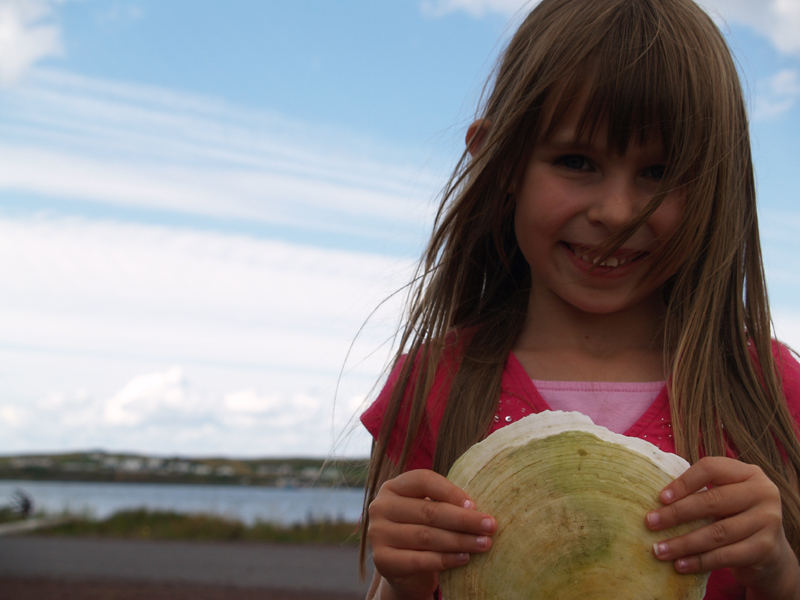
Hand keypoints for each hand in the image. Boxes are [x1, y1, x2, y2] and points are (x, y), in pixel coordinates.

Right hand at [368, 469, 496, 599]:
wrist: (404, 569)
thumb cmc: (423, 530)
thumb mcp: (428, 510)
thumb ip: (445, 503)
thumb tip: (477, 509)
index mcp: (392, 486)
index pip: (423, 480)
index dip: (451, 491)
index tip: (476, 505)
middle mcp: (380, 507)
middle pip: (428, 510)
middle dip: (464, 519)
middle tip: (490, 526)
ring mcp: (378, 534)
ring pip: (426, 536)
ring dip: (460, 540)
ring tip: (484, 543)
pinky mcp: (382, 560)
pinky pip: (420, 560)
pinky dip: (446, 560)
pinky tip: (465, 558)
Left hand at [644, 456, 799, 598]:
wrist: (771, 554)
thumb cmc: (736, 517)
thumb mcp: (726, 497)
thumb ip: (702, 491)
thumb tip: (656, 500)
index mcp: (749, 473)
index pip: (711, 468)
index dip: (683, 482)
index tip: (659, 498)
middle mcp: (763, 493)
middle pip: (712, 501)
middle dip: (676, 513)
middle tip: (650, 523)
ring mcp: (768, 521)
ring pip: (717, 532)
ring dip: (683, 543)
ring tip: (659, 549)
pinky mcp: (766, 549)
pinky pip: (725, 556)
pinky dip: (699, 561)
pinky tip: (680, 565)